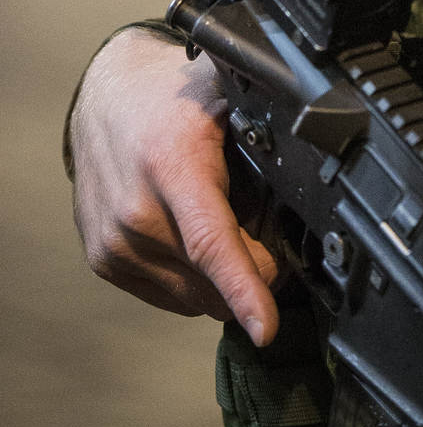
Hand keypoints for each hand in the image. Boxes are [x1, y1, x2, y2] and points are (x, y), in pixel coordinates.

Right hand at [69, 24, 278, 345]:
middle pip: (214, 280)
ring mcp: (114, 243)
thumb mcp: (227, 99)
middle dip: (255, 267)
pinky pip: (171, 297)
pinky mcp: (104, 263)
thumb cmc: (171, 99)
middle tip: (263, 220)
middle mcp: (135, 212)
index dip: (244, 287)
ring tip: (224, 218)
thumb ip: (267, 137)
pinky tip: (194, 233)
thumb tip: (314, 177)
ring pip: (196, 298)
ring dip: (223, 277)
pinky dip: (196, 278)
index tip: (266, 327)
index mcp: (172, 166)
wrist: (106, 98)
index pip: (211, 240)